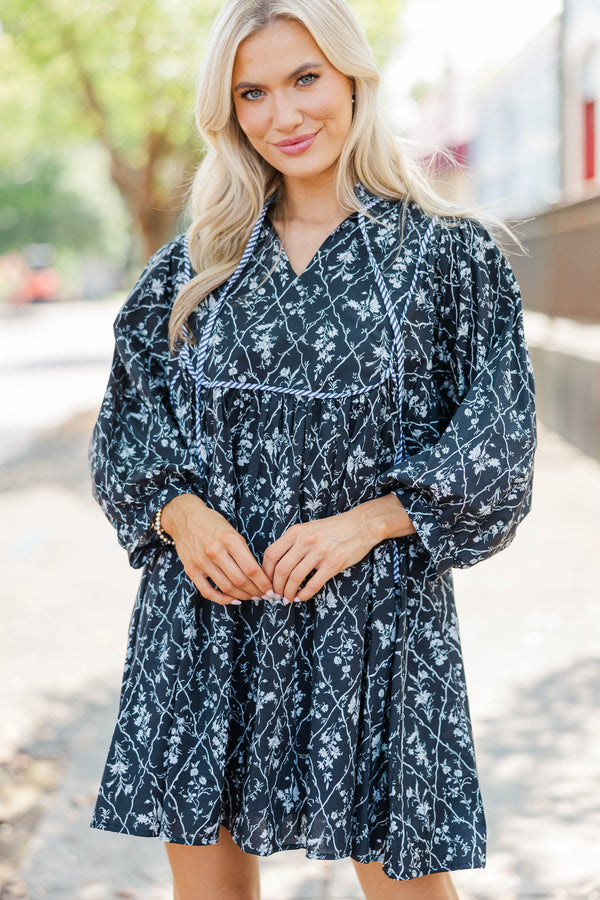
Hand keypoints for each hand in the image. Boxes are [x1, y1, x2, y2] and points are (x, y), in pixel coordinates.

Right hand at [161, 494, 271, 605]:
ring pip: (227, 588)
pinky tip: (233, 600)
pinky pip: (208, 592)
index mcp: (230, 539)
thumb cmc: (213, 523)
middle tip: (264, 596)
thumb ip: (243, 551)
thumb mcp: (232, 531)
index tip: (270, 589)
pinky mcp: (191, 570)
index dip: (264, 583)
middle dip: (256, 592)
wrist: (185, 517)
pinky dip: (222, 599)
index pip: (251, 568)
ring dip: (242, 596)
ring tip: (251, 597)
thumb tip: (259, 575)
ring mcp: (201, 561)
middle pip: (240, 580)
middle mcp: (215, 551)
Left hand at [262, 495, 413, 603]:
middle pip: (281, 570)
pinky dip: (304, 594)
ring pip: (294, 578)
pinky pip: (313, 584)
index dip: (265, 572)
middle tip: (276, 595)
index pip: (271, 554)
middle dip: (276, 587)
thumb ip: (293, 542)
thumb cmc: (333, 528)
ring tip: (288, 598)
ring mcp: (319, 552)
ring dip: (288, 593)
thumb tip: (276, 564)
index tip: (266, 582)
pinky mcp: (333, 564)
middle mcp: (305, 541)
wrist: (361, 525)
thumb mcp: (308, 528)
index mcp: (296, 532)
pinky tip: (301, 597)